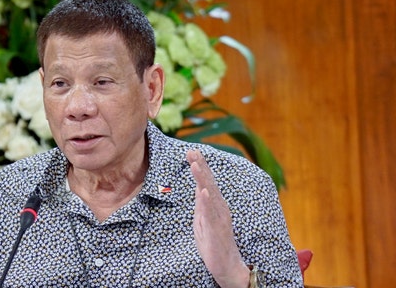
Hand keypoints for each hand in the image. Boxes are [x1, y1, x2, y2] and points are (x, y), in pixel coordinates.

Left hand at [187, 150, 249, 287]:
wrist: (225, 267)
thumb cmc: (213, 243)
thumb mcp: (202, 219)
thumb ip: (201, 203)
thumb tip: (199, 185)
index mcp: (214, 204)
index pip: (205, 181)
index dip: (199, 166)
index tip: (190, 150)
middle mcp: (219, 207)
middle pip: (209, 182)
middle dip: (201, 165)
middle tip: (192, 150)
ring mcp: (220, 217)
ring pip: (210, 194)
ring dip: (202, 178)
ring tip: (195, 164)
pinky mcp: (218, 229)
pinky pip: (211, 213)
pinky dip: (207, 201)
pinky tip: (203, 190)